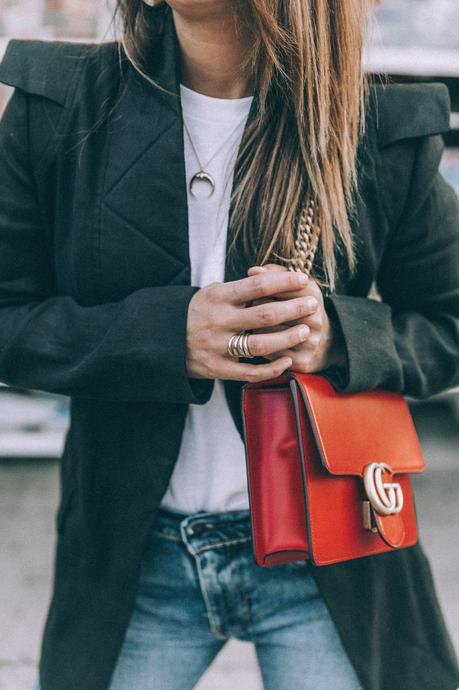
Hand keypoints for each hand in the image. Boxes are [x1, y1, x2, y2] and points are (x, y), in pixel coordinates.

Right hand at [186, 270, 322, 382]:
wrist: (161, 340)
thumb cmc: (195, 313)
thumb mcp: (212, 293)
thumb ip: (240, 290)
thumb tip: (276, 278)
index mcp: (218, 297)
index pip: (257, 285)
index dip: (284, 281)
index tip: (303, 278)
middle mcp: (219, 321)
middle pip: (265, 315)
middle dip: (294, 309)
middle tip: (313, 304)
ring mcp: (218, 346)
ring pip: (261, 344)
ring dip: (288, 338)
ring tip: (305, 331)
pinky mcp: (217, 369)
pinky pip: (250, 372)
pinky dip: (271, 368)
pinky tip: (287, 360)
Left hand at [246, 263, 346, 372]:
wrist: (323, 344)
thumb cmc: (300, 309)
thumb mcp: (294, 288)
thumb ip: (275, 275)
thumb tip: (253, 270)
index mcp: (312, 296)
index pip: (279, 287)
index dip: (261, 286)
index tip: (251, 285)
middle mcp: (315, 320)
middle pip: (271, 311)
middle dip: (254, 307)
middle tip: (246, 306)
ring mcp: (310, 342)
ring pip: (269, 333)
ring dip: (253, 328)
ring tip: (250, 323)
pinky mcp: (303, 362)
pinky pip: (271, 354)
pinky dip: (260, 346)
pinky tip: (256, 341)